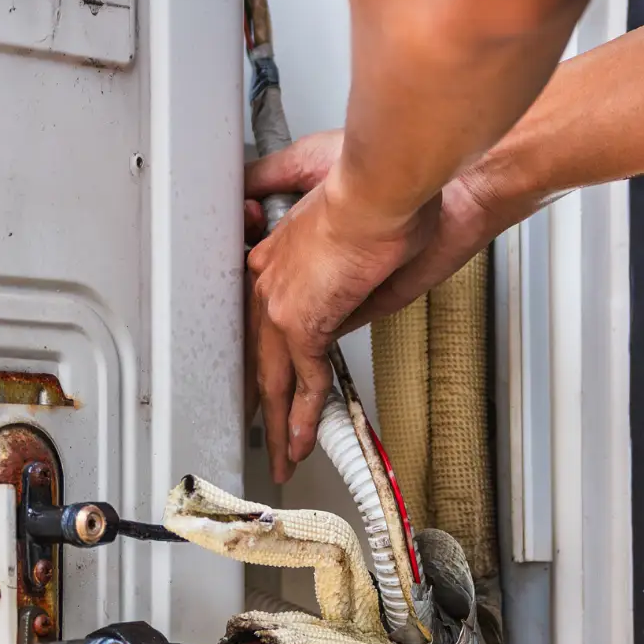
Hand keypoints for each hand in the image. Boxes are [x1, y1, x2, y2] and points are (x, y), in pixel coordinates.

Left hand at [245, 129, 521, 480]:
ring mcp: (281, 301)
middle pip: (257, 354)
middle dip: (263, 399)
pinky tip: (306, 440)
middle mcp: (268, 278)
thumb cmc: (380, 195)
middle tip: (265, 432)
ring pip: (273, 376)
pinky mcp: (302, 320)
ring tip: (284, 456)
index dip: (263, 355)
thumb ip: (344, 287)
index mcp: (276, 256)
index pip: (261, 320)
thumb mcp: (355, 244)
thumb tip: (346, 314)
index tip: (267, 379)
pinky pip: (304, 381)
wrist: (386, 187)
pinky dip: (307, 416)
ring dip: (281, 421)